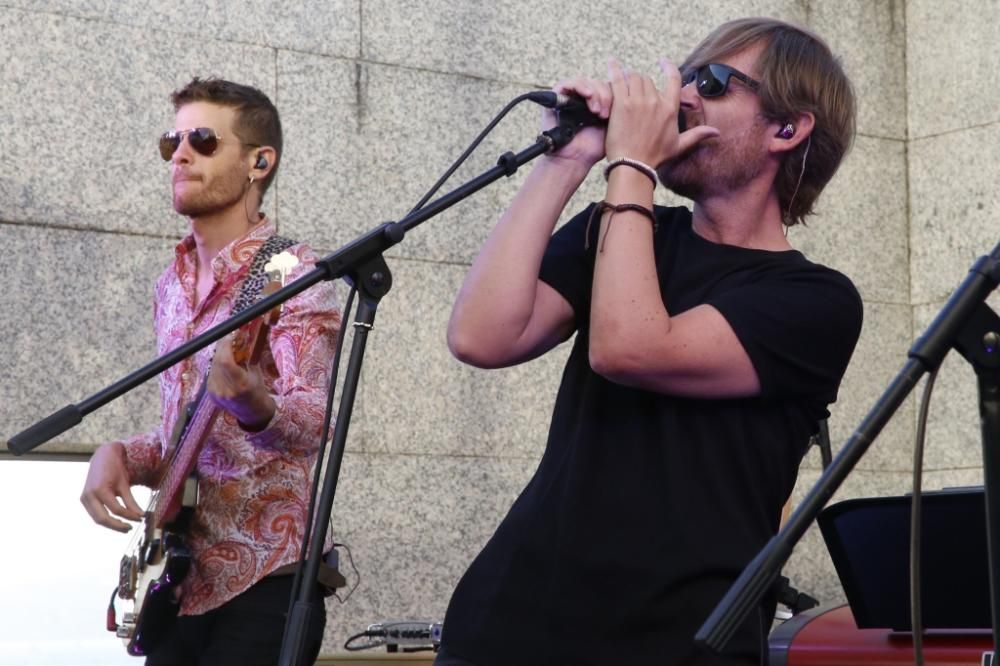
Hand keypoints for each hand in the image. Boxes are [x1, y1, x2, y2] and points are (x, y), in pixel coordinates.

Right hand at [81, 442, 143, 532]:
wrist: (103, 456)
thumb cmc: (115, 468)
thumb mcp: (124, 484)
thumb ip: (131, 501)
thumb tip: (140, 515)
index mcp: (100, 489)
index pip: (116, 509)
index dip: (129, 516)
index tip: (140, 518)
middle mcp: (89, 495)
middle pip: (102, 519)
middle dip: (117, 526)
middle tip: (130, 528)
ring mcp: (84, 498)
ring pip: (96, 519)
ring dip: (110, 525)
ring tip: (125, 526)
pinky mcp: (84, 499)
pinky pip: (94, 513)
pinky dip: (104, 518)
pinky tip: (116, 520)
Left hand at [206, 334, 275, 430]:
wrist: (252, 412)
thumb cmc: (258, 391)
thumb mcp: (256, 372)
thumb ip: (246, 356)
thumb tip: (240, 337)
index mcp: (240, 385)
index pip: (225, 361)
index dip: (225, 346)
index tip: (229, 336)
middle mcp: (226, 390)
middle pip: (217, 361)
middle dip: (222, 348)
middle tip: (229, 340)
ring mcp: (216, 393)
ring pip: (213, 367)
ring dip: (219, 356)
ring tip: (230, 354)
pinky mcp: (210, 394)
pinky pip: (212, 374)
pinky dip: (217, 367)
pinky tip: (226, 367)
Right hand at [542, 76, 612, 167]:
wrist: (575, 160)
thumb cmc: (593, 148)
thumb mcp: (613, 125)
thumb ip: (621, 108)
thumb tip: (633, 90)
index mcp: (598, 104)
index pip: (609, 87)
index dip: (615, 93)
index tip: (621, 108)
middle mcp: (583, 99)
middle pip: (599, 83)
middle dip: (606, 95)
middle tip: (605, 114)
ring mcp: (570, 98)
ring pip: (586, 82)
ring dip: (595, 93)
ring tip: (596, 110)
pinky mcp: (556, 97)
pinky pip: (568, 83)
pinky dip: (580, 86)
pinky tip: (588, 95)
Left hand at [604, 57, 718, 165]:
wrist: (633, 164)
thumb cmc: (655, 156)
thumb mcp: (679, 145)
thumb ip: (697, 135)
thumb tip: (716, 132)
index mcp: (670, 108)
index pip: (673, 79)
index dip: (668, 68)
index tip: (663, 62)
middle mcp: (655, 101)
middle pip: (647, 79)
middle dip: (642, 82)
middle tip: (634, 88)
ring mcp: (637, 101)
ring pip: (634, 78)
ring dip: (629, 79)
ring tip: (624, 82)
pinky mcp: (621, 104)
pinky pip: (618, 80)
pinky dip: (614, 70)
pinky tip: (611, 63)